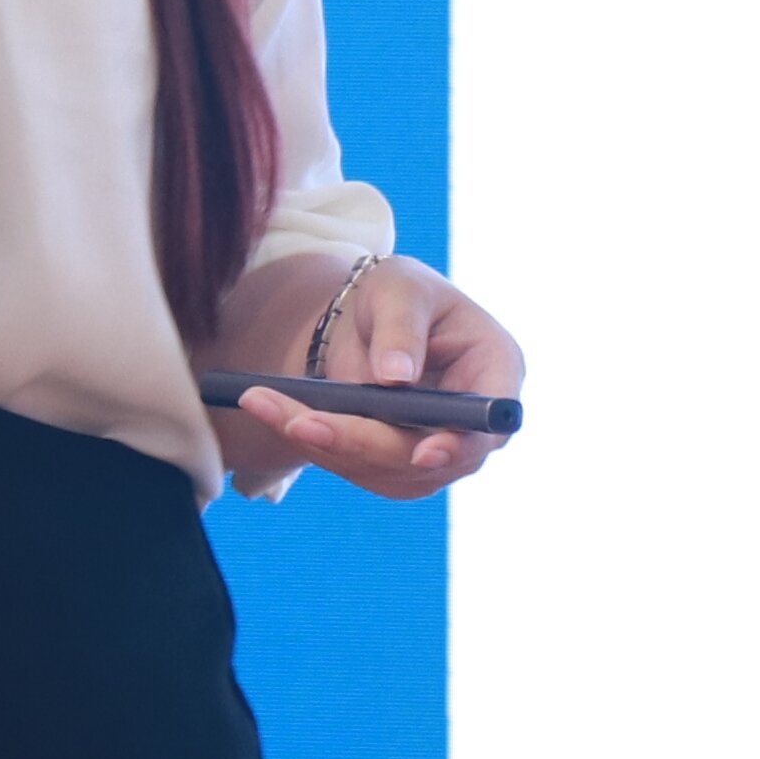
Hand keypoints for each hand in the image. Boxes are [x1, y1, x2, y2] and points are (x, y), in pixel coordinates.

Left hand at [223, 255, 524, 499]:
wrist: (366, 319)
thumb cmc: (397, 293)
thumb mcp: (399, 288)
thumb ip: (402, 328)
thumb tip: (396, 378)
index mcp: (495, 368)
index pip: (492, 420)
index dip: (461, 442)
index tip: (422, 453)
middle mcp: (473, 423)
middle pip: (427, 457)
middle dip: (361, 442)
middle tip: (302, 423)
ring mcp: (437, 452)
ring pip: (384, 470)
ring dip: (325, 444)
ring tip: (264, 403)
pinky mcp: (397, 467)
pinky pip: (356, 468)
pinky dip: (315, 444)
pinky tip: (277, 413)